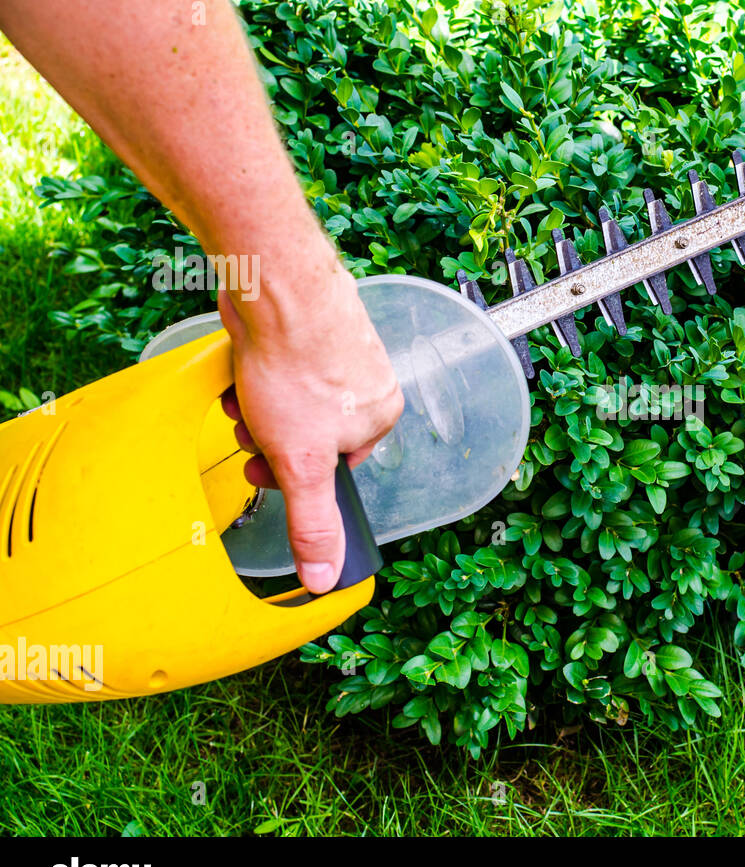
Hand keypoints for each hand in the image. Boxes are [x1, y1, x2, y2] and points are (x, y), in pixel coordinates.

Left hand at [217, 265, 402, 592]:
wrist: (276, 289)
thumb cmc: (299, 368)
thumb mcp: (302, 464)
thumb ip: (313, 522)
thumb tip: (326, 577)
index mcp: (380, 417)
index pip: (334, 466)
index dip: (294, 472)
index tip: (267, 467)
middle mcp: (366, 383)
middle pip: (306, 433)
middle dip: (268, 437)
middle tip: (250, 429)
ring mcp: (337, 350)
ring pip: (286, 400)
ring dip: (255, 407)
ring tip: (244, 393)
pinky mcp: (308, 325)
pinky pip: (276, 365)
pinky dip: (252, 372)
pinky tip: (242, 366)